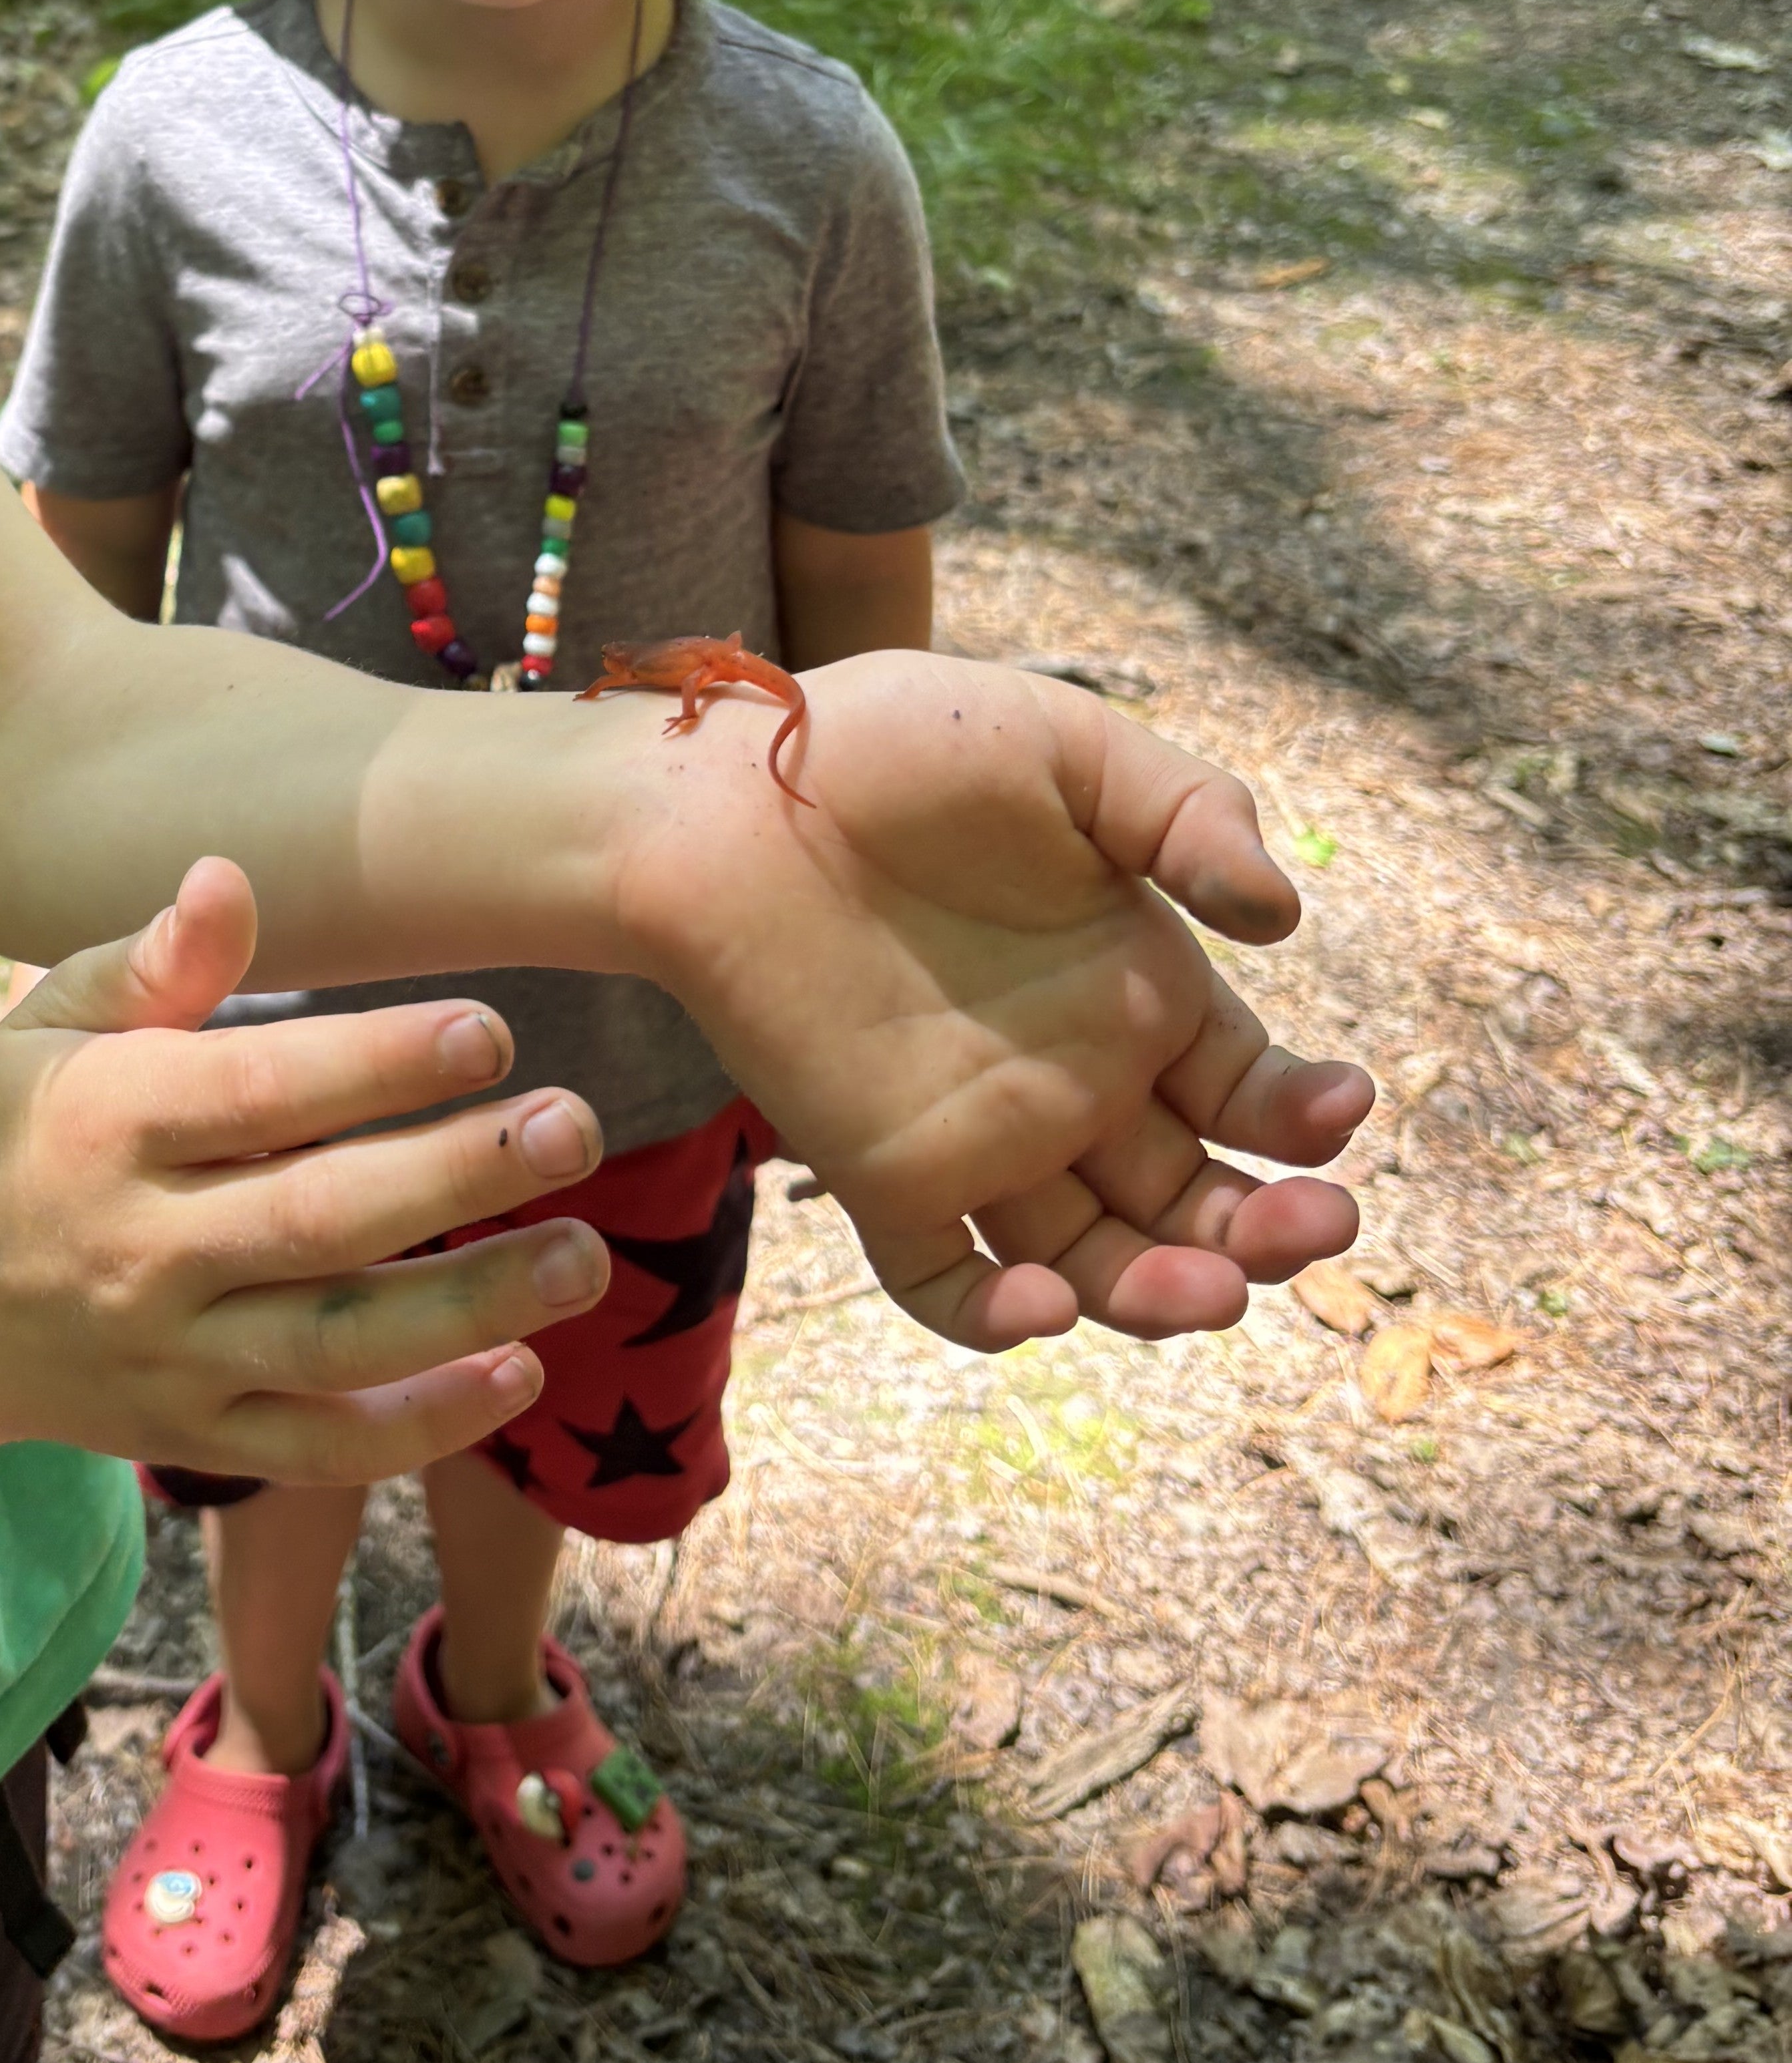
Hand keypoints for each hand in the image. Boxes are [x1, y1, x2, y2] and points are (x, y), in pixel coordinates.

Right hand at [0, 859, 610, 1479]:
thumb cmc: (19, 1130)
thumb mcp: (49, 1025)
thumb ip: (153, 963)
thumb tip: (229, 876)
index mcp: (109, 1124)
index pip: (258, 1092)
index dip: (377, 1064)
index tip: (493, 1031)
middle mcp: (139, 1249)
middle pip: (316, 1222)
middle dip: (455, 1179)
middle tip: (575, 1126)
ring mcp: (169, 1356)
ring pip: (335, 1345)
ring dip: (472, 1306)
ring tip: (588, 1255)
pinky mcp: (194, 1435)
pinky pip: (318, 1447)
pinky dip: (420, 1425)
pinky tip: (520, 1369)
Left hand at [609, 654, 1371, 1351]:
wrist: (724, 782)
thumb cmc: (894, 746)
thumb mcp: (1066, 747)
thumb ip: (1186, 814)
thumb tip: (1283, 916)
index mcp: (1134, 987)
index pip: (1252, 1094)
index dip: (1305, 1119)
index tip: (1339, 1111)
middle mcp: (1073, 1080)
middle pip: (1195, 1200)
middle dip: (1266, 1233)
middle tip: (1312, 1230)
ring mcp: (980, 1135)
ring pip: (1094, 1263)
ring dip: (1163, 1297)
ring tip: (1212, 1292)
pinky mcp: (878, 1168)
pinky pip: (944, 1278)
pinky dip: (996, 1316)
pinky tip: (1045, 1305)